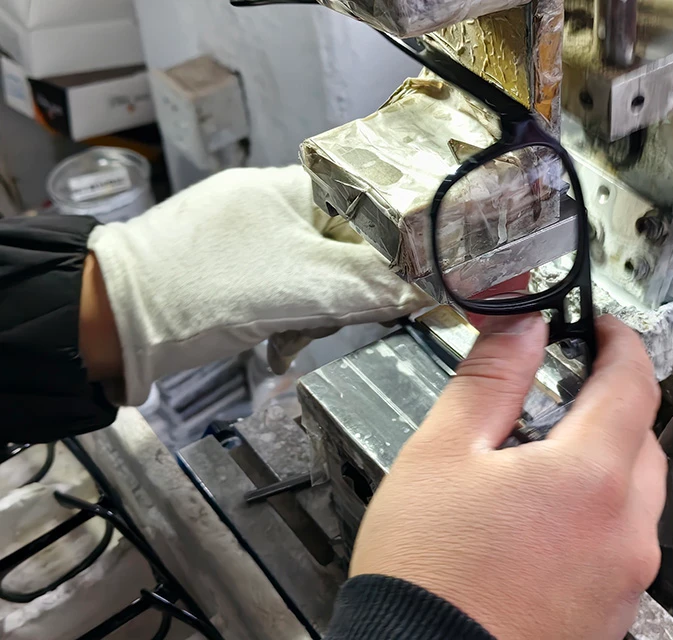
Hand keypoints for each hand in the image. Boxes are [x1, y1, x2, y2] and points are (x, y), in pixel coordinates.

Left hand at [84, 166, 431, 404]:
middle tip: (330, 317)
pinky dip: (286, 320)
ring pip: (316, 276)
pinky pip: (284, 292)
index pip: (371, 207)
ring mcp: (248, 238)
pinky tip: (274, 343)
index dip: (391, 250)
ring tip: (289, 335)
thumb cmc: (197, 286)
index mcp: (291, 187)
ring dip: (313, 313)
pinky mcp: (231, 270)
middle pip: (346, 247)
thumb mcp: (305, 287)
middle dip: (345, 292)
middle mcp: (271, 204)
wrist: (114, 321)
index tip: (400, 284)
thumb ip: (374, 285)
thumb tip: (429, 289)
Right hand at [350, 314, 666, 639]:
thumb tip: (524, 328)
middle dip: (607, 404)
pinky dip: (594, 516)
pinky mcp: (611, 614)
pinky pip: (619, 543)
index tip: (598, 329)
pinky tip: (540, 524)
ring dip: (601, 463)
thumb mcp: (442, 453)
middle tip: (557, 395)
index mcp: (592, 479)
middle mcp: (625, 532)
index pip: (634, 382)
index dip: (618, 343)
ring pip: (633, 495)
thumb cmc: (426, 574)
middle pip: (640, 440)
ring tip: (536, 466)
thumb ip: (492, 380)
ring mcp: (624, 579)